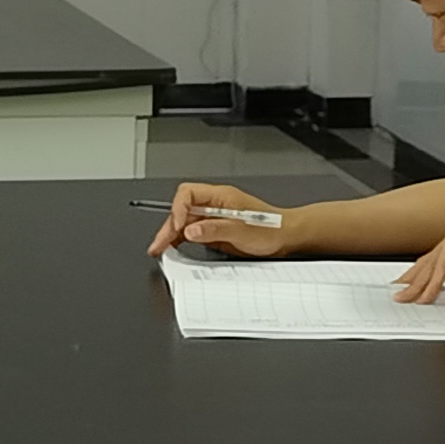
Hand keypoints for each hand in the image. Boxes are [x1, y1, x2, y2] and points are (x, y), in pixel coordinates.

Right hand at [154, 185, 287, 257]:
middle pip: (181, 210)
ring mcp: (213, 217)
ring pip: (184, 222)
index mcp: (220, 196)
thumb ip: (214, 229)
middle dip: (168, 227)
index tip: (178, 227)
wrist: (285, 237)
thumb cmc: (271, 228)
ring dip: (171, 235)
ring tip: (160, 249)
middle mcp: (214, 204)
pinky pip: (191, 232)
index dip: (178, 209)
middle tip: (159, 244)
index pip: (187, 194)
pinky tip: (173, 249)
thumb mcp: (241, 230)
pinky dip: (180, 241)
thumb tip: (190, 230)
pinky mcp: (213, 230)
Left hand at [395, 224, 444, 301]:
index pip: (441, 258)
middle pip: (431, 259)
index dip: (425, 274)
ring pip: (431, 265)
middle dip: (414, 278)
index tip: (413, 285)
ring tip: (405, 298)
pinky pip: (439, 269)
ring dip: (417, 285)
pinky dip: (431, 286)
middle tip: (400, 290)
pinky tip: (424, 299)